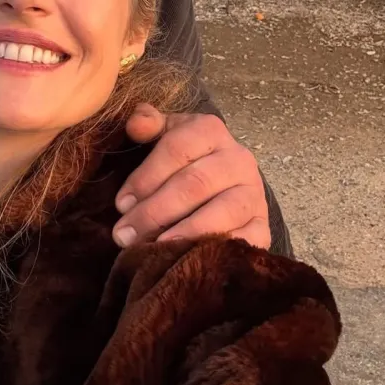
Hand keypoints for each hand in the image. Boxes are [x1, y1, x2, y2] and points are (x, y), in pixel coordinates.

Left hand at [112, 105, 270, 248]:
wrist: (223, 183)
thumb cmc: (182, 159)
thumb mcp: (163, 134)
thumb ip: (147, 124)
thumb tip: (137, 124)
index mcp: (210, 130)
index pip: (176, 150)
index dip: (145, 178)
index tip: (121, 203)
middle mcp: (238, 159)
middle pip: (194, 184)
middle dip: (154, 212)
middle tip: (124, 235)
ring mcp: (253, 194)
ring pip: (219, 214)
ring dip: (182, 234)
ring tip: (153, 250)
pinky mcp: (263, 227)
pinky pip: (243, 242)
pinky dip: (215, 251)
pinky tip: (189, 260)